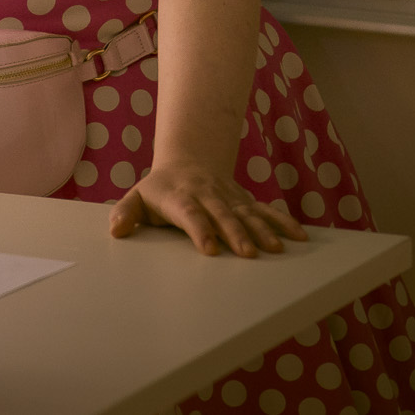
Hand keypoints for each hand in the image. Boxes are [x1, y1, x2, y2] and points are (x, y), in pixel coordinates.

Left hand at [106, 161, 307, 257]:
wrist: (187, 161)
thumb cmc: (159, 189)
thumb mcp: (137, 198)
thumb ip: (125, 213)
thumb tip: (115, 230)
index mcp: (179, 197)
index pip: (190, 214)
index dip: (201, 230)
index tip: (211, 249)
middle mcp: (206, 195)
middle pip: (222, 214)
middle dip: (235, 233)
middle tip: (248, 253)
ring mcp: (228, 197)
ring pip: (247, 213)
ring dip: (262, 230)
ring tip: (276, 249)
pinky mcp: (244, 200)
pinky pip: (266, 210)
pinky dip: (283, 221)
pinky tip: (299, 236)